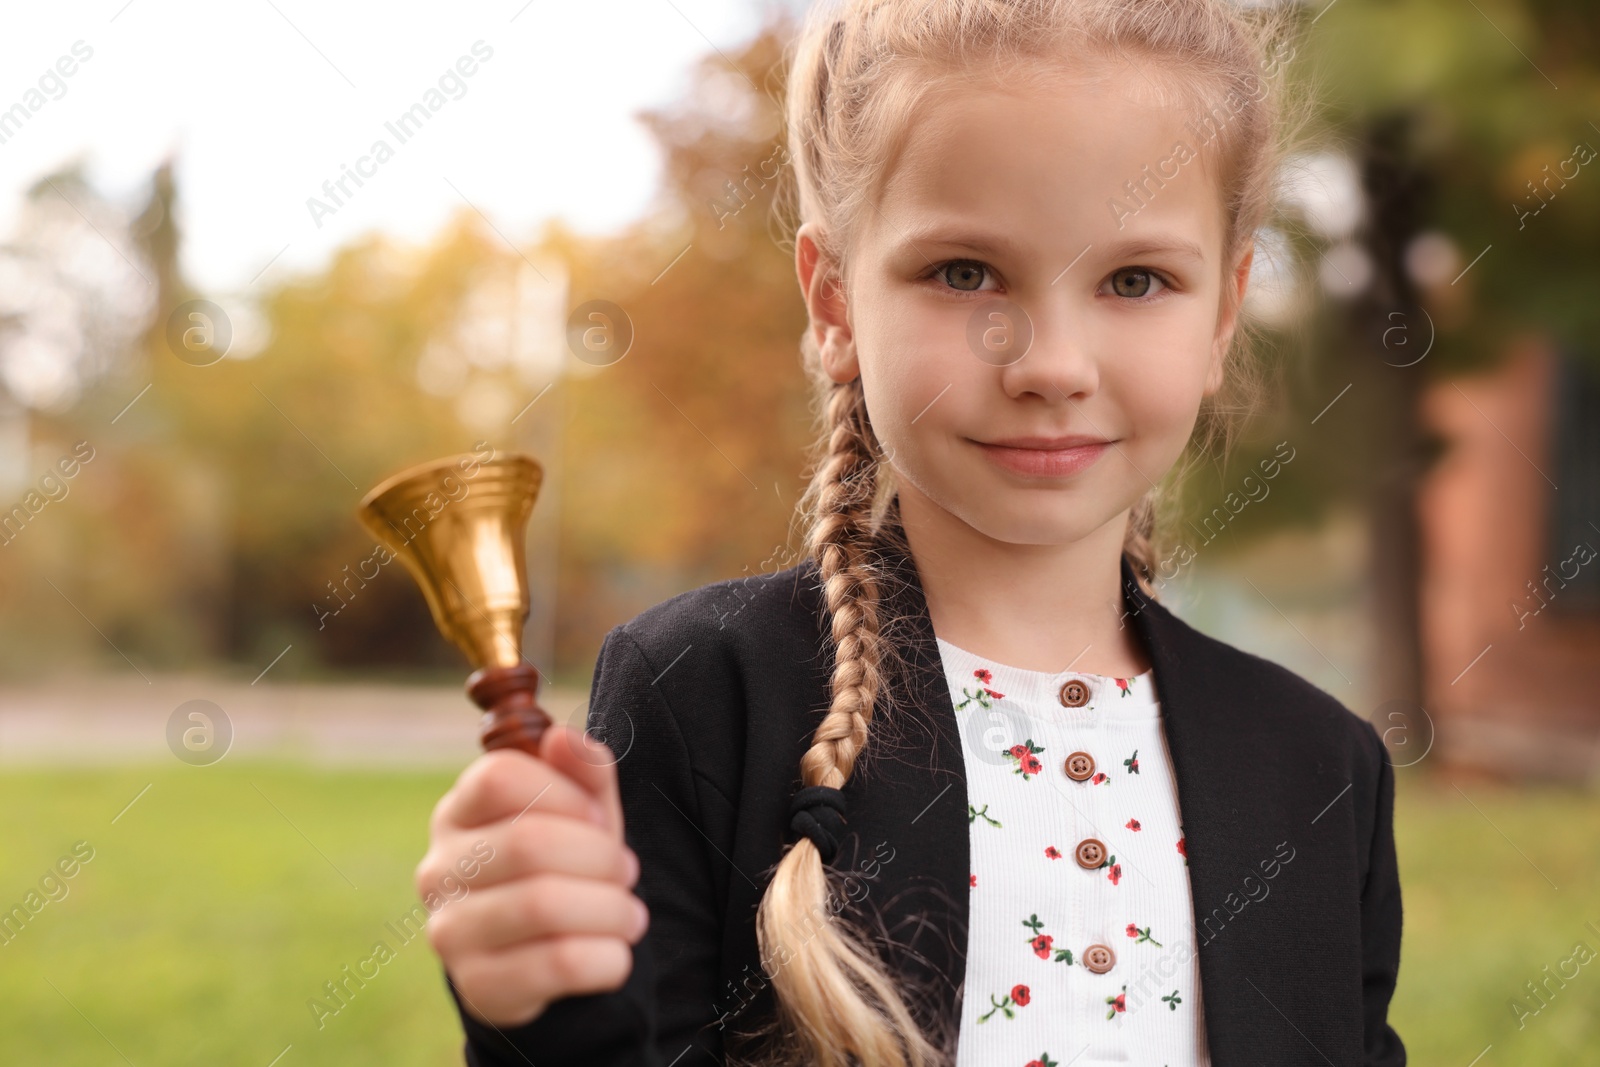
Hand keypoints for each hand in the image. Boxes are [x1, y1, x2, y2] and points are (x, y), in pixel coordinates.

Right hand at [415, 723, 646, 1027]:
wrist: (550, 961)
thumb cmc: (568, 868)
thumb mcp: (584, 812)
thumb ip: (582, 770)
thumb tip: (562, 738)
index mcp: (458, 813)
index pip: (499, 777)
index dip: (566, 793)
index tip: (599, 819)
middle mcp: (439, 870)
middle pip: (529, 842)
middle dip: (601, 856)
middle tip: (628, 872)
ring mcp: (450, 932)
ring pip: (543, 905)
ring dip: (610, 909)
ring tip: (630, 915)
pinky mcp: (478, 988)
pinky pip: (557, 963)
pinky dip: (606, 957)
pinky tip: (616, 952)